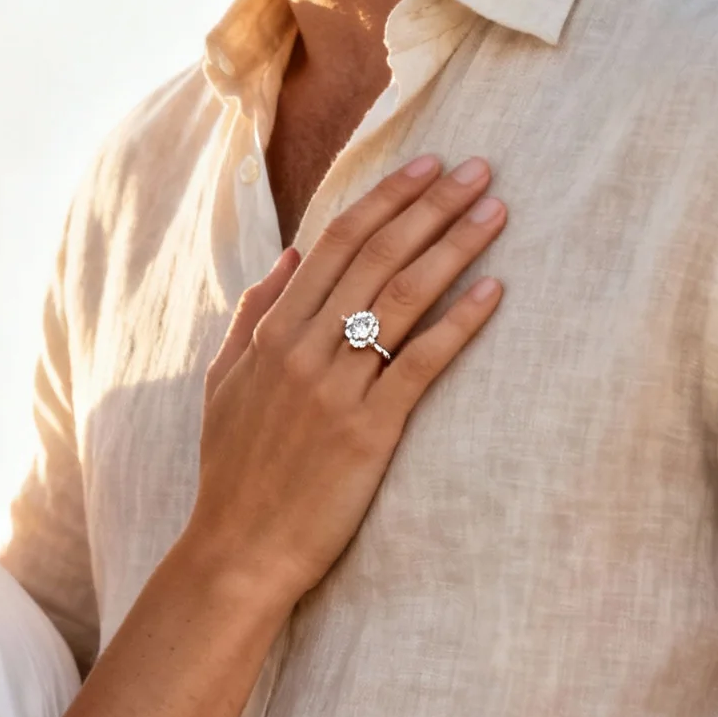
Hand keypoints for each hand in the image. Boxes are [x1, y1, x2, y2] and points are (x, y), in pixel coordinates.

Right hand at [184, 155, 504, 605]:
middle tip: (479, 170)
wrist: (239, 550)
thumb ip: (254, 314)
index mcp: (273, 333)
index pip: (337, 242)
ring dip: (454, 247)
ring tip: (495, 213)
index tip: (427, 166)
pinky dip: (459, 324)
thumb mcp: (222, 382)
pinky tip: (495, 291)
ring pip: (402, 299)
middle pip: (377, 257)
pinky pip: (420, 364)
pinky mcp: (368, 432)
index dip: (386, 199)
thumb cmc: (232, 470)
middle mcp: (303, 350)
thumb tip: (291, 256)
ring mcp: (336, 389)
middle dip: (431, 206)